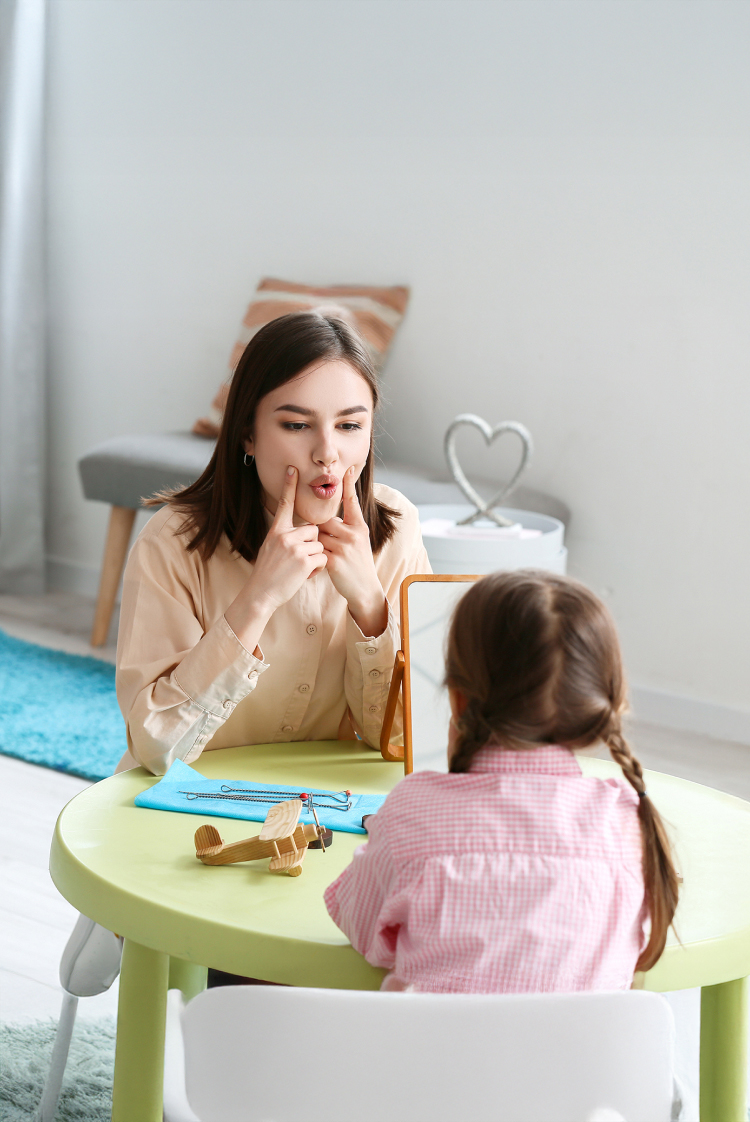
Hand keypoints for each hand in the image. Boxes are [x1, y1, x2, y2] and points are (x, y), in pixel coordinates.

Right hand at [225, 468, 326, 646]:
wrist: (260, 594)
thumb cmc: (267, 574)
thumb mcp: (270, 549)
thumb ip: (284, 538)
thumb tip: (304, 532)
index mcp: (275, 531)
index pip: (284, 504)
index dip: (289, 486)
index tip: (292, 469)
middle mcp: (284, 536)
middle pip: (312, 530)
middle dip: (312, 545)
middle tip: (298, 561)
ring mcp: (294, 548)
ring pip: (319, 545)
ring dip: (315, 559)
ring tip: (299, 570)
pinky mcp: (304, 561)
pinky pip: (322, 559)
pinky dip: (317, 570)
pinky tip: (303, 576)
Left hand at [318, 467, 387, 636]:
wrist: (364, 588)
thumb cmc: (358, 563)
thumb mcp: (359, 541)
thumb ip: (346, 527)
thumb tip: (328, 516)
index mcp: (360, 527)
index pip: (352, 502)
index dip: (349, 485)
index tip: (347, 469)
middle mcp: (353, 534)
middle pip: (325, 521)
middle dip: (320, 531)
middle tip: (324, 545)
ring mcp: (345, 547)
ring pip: (318, 535)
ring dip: (315, 544)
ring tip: (323, 556)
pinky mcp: (335, 561)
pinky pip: (316, 551)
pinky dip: (313, 557)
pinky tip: (317, 566)